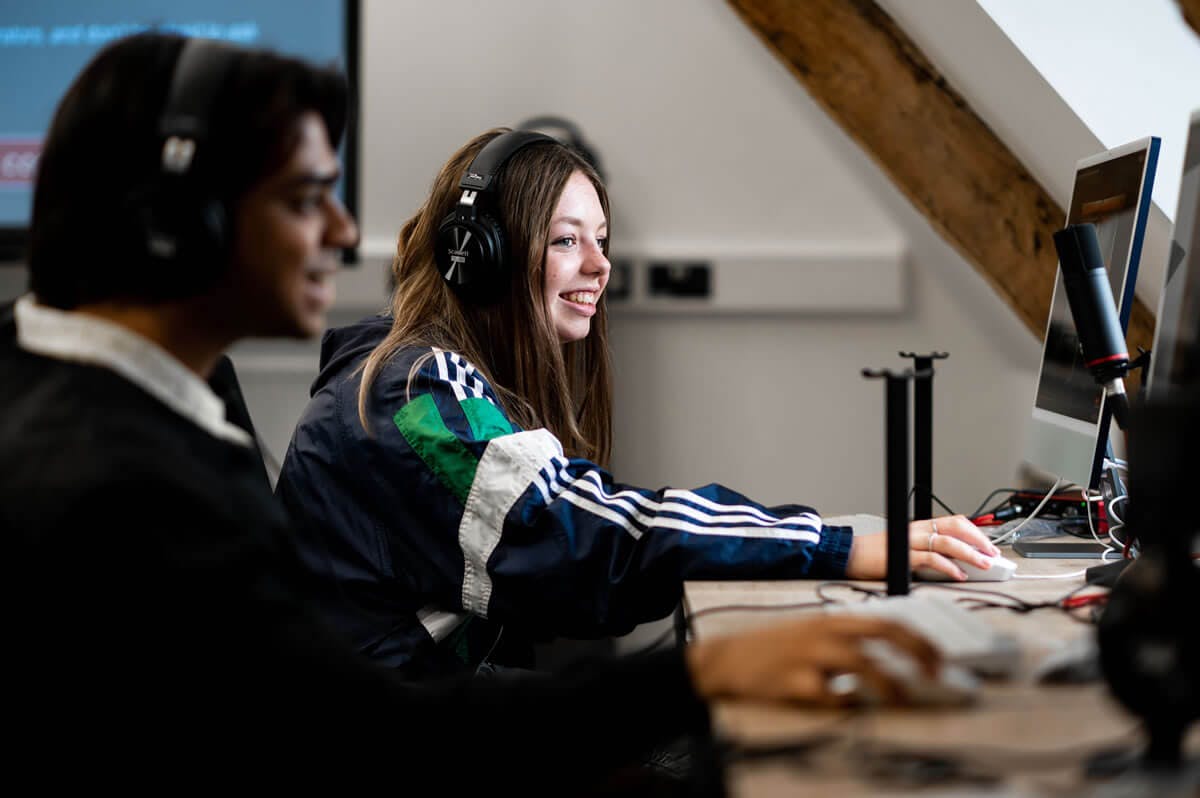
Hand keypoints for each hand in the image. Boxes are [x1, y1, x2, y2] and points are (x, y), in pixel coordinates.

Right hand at [686, 615, 938, 706]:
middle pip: (882, 634)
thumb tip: (890, 656)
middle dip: (916, 653)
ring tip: (900, 700)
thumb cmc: (774, 649)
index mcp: (831, 620)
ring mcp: (810, 656)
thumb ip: (846, 640)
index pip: (886, 622)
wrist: (729, 660)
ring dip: (888, 684)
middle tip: (934, 675)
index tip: (938, 659)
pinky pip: (831, 695)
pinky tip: (850, 706)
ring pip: (862, 664)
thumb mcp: (812, 633)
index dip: (918, 640)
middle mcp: (825, 633)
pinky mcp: (794, 681)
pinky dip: (847, 703)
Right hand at [845, 514, 1001, 580]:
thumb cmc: (875, 554)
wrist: (849, 555)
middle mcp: (917, 530)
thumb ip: (927, 550)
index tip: (989, 545)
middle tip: (993, 554)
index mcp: (918, 526)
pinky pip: (931, 559)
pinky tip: (959, 575)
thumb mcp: (905, 547)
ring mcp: (910, 542)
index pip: (954, 521)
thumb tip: (953, 562)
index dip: (975, 531)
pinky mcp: (903, 556)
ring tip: (984, 564)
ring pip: (948, 542)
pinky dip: (949, 567)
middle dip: (979, 540)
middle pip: (956, 527)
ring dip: (970, 554)